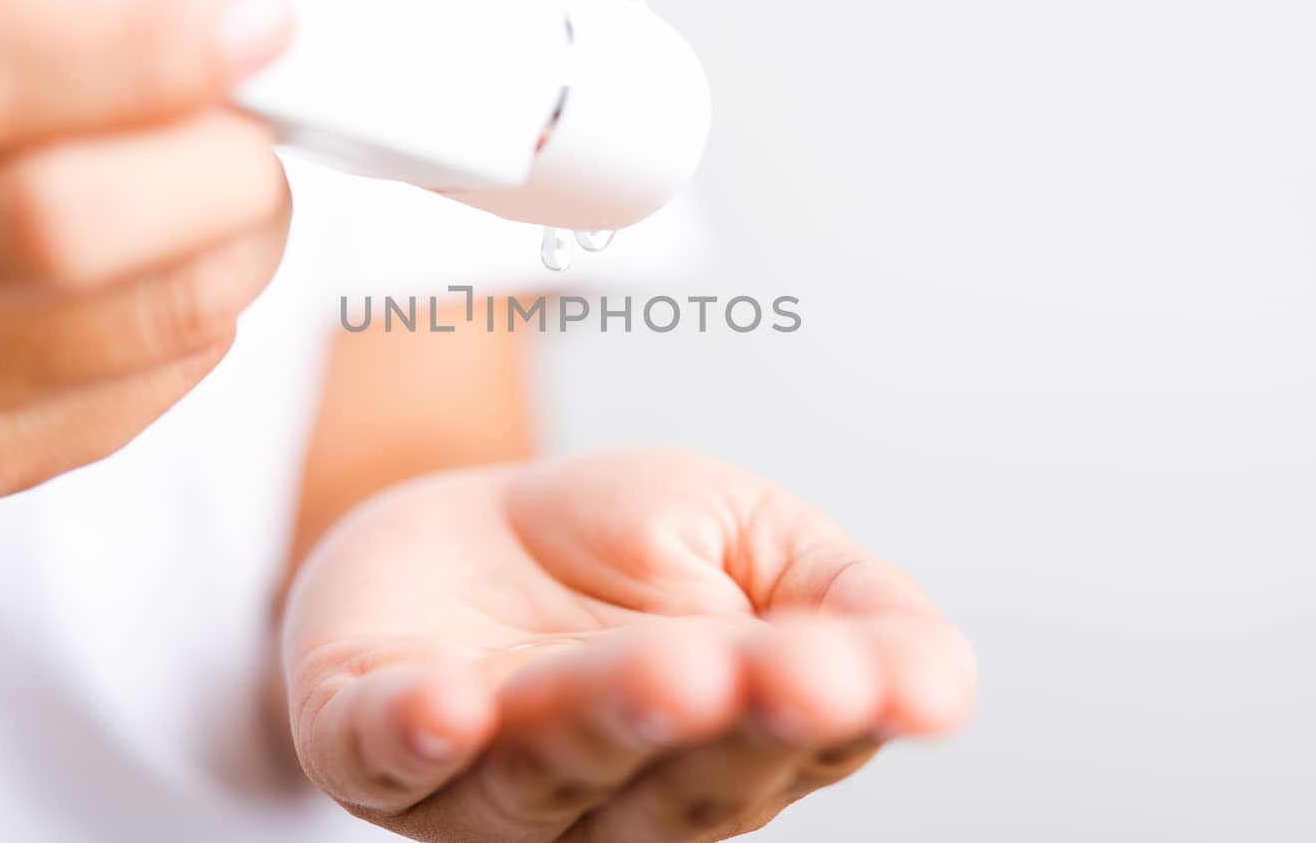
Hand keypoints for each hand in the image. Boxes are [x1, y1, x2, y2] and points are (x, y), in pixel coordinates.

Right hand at [0, 0, 292, 502]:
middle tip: (256, 114)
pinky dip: (201, 318)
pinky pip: (134, 398)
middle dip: (212, 163)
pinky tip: (175, 258)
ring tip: (232, 177)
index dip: (116, 49)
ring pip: (128, 323)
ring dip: (237, 240)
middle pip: (47, 228)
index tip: (255, 17)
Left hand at [284, 450, 976, 841]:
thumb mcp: (759, 544)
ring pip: (546, 769)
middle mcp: (610, 794)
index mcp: (722, 752)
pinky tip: (444, 707)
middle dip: (726, 724)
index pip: (789, 742)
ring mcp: (485, 778)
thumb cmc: (625, 548)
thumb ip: (852, 607)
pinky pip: (387, 753)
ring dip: (600, 724)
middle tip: (784, 673)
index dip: (837, 708)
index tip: (890, 678)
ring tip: (659, 671)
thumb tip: (945, 683)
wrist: (472, 520)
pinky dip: (414, 734)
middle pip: (673, 780)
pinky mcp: (370, 739)